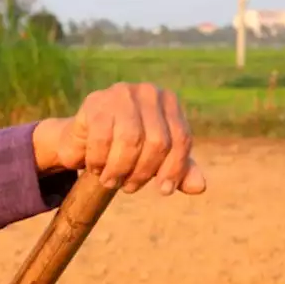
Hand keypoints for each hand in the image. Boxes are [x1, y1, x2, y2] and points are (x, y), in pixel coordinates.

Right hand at [32, 82, 204, 195]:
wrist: (85, 137)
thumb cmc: (127, 148)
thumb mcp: (157, 159)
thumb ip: (180, 170)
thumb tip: (200, 186)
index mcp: (169, 102)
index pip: (181, 138)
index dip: (175, 169)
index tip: (163, 191)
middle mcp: (148, 92)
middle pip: (158, 142)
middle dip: (143, 172)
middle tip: (128, 187)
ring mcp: (121, 94)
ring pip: (130, 141)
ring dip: (119, 170)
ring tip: (111, 182)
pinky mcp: (95, 102)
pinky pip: (102, 139)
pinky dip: (99, 161)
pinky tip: (95, 168)